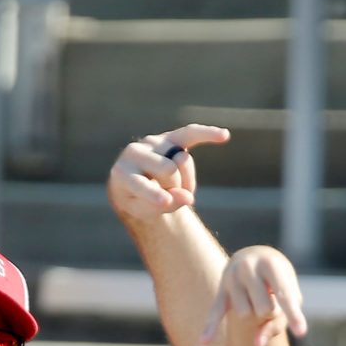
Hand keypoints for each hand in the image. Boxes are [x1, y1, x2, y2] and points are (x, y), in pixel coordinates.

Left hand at [106, 124, 231, 224]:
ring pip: (181, 161)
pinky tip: (224, 136)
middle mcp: (134, 152)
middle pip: (168, 171)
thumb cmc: (138, 201)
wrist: (132, 184)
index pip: (141, 184)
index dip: (154, 193)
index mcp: (121, 173)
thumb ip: (164, 207)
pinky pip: (190, 133)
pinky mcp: (169, 138)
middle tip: (168, 198)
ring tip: (176, 190)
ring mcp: (152, 143)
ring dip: (186, 182)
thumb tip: (188, 198)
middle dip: (175, 188)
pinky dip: (207, 134)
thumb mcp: (145, 211)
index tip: (164, 201)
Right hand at [202, 246, 308, 345]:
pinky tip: (203, 343)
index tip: (301, 332)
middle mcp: (248, 268)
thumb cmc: (277, 280)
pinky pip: (215, 313)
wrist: (253, 256)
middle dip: (270, 313)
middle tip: (270, 298)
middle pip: (264, 310)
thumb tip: (257, 345)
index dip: (293, 315)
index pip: (284, 295)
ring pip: (244, 316)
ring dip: (254, 317)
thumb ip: (279, 320)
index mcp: (271, 265)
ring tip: (256, 300)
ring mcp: (231, 279)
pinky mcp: (220, 291)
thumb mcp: (287, 293)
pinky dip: (210, 328)